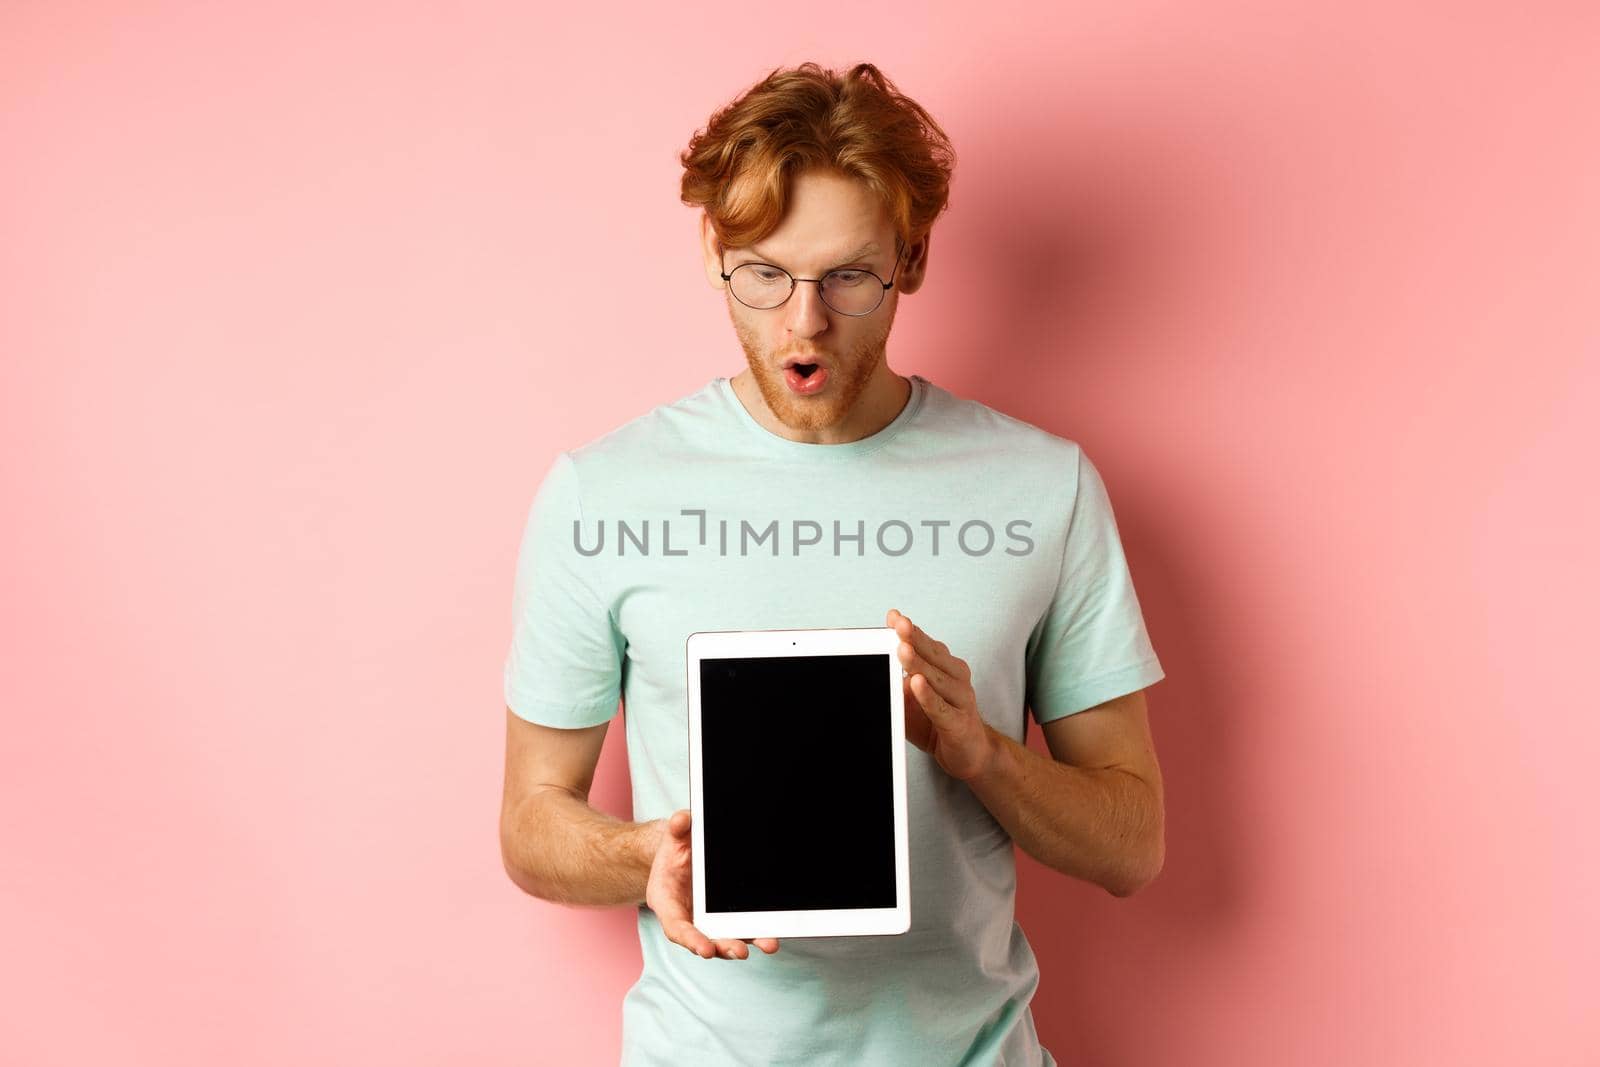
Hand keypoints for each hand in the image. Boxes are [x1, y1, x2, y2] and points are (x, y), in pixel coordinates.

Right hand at [644, 810, 779, 959]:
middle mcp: (688, 919)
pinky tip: (773, 935)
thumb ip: (676, 829)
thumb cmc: (677, 850)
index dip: (690, 940)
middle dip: (723, 947)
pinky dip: (757, 933)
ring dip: (746, 944)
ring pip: (726, 938)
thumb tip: (682, 819)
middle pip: (705, 940)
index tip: (704, 949)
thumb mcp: (674, 837)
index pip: (676, 928)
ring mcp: (708, 922)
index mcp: (668, 903)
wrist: (684, 855)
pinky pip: (741, 928)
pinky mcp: (727, 919)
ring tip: (769, 944)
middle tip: (741, 951)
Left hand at [887, 608, 997, 782]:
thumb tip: (876, 660)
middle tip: (899, 625)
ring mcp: (961, 700)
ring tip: (902, 650)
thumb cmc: (938, 722)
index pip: (927, 644)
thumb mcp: (913, 698)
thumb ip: (898, 679)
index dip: (911, 630)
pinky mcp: (959, 723)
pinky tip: (917, 684)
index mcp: (947, 667)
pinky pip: (942, 708)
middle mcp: (957, 678)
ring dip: (919, 664)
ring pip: (938, 679)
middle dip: (914, 639)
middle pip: (934, 656)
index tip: (894, 617)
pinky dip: (929, 697)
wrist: (971, 754)